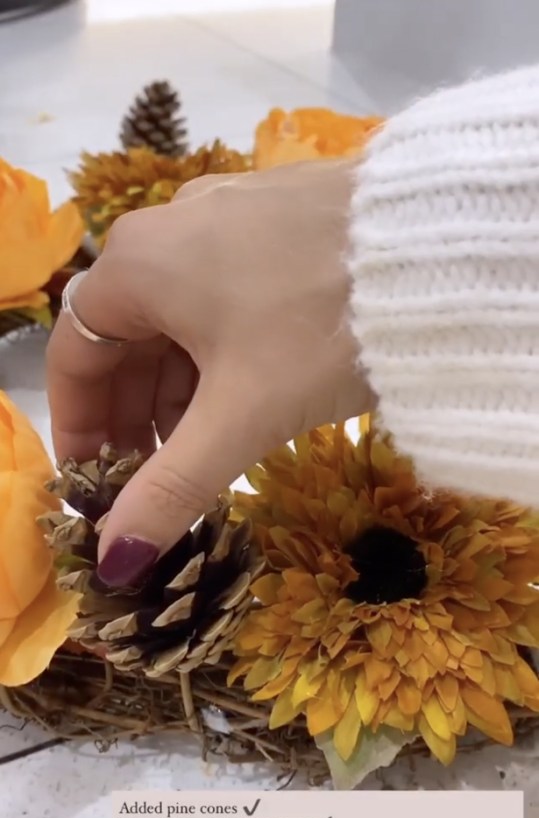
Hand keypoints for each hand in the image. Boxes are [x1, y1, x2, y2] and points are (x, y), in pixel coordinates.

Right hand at [46, 158, 374, 585]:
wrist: (440, 250)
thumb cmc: (319, 330)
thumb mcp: (241, 417)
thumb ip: (171, 489)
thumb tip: (118, 562)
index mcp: (137, 264)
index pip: (75, 353)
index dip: (78, 426)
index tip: (94, 481)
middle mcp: (170, 228)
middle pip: (127, 338)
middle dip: (135, 416)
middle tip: (152, 478)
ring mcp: (226, 217)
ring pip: (179, 319)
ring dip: (180, 390)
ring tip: (205, 448)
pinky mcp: (273, 219)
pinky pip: (222, 295)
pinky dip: (220, 352)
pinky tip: (248, 393)